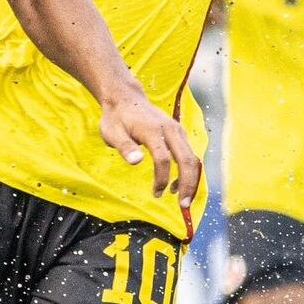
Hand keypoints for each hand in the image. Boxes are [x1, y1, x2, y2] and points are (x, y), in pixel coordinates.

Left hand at [99, 92, 201, 206]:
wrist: (125, 98)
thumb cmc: (116, 118)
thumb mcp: (112, 132)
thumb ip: (124, 147)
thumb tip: (136, 162)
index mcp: (152, 129)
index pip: (163, 158)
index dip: (162, 178)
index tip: (156, 193)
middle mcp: (169, 129)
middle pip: (187, 159)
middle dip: (188, 184)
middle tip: (183, 206)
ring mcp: (176, 130)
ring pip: (191, 158)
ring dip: (190, 180)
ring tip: (179, 198)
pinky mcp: (178, 133)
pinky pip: (188, 154)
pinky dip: (187, 171)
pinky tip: (174, 184)